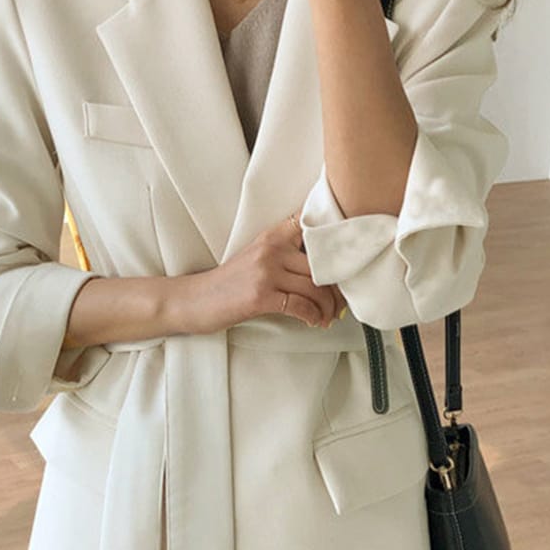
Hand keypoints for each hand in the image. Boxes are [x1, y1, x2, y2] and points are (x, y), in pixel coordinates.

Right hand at [180, 210, 346, 333]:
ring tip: (328, 316)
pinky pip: (301, 305)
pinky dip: (313, 316)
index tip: (352, 257)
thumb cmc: (231, 283)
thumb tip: (328, 267)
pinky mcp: (260, 296)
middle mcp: (271, 249)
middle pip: (322, 264)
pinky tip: (314, 322)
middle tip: (341, 302)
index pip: (314, 227)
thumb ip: (288, 254)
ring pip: (315, 286)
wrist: (197, 300)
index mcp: (273, 235)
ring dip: (328, 306)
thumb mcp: (258, 256)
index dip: (338, 239)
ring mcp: (266, 272)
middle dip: (337, 287)